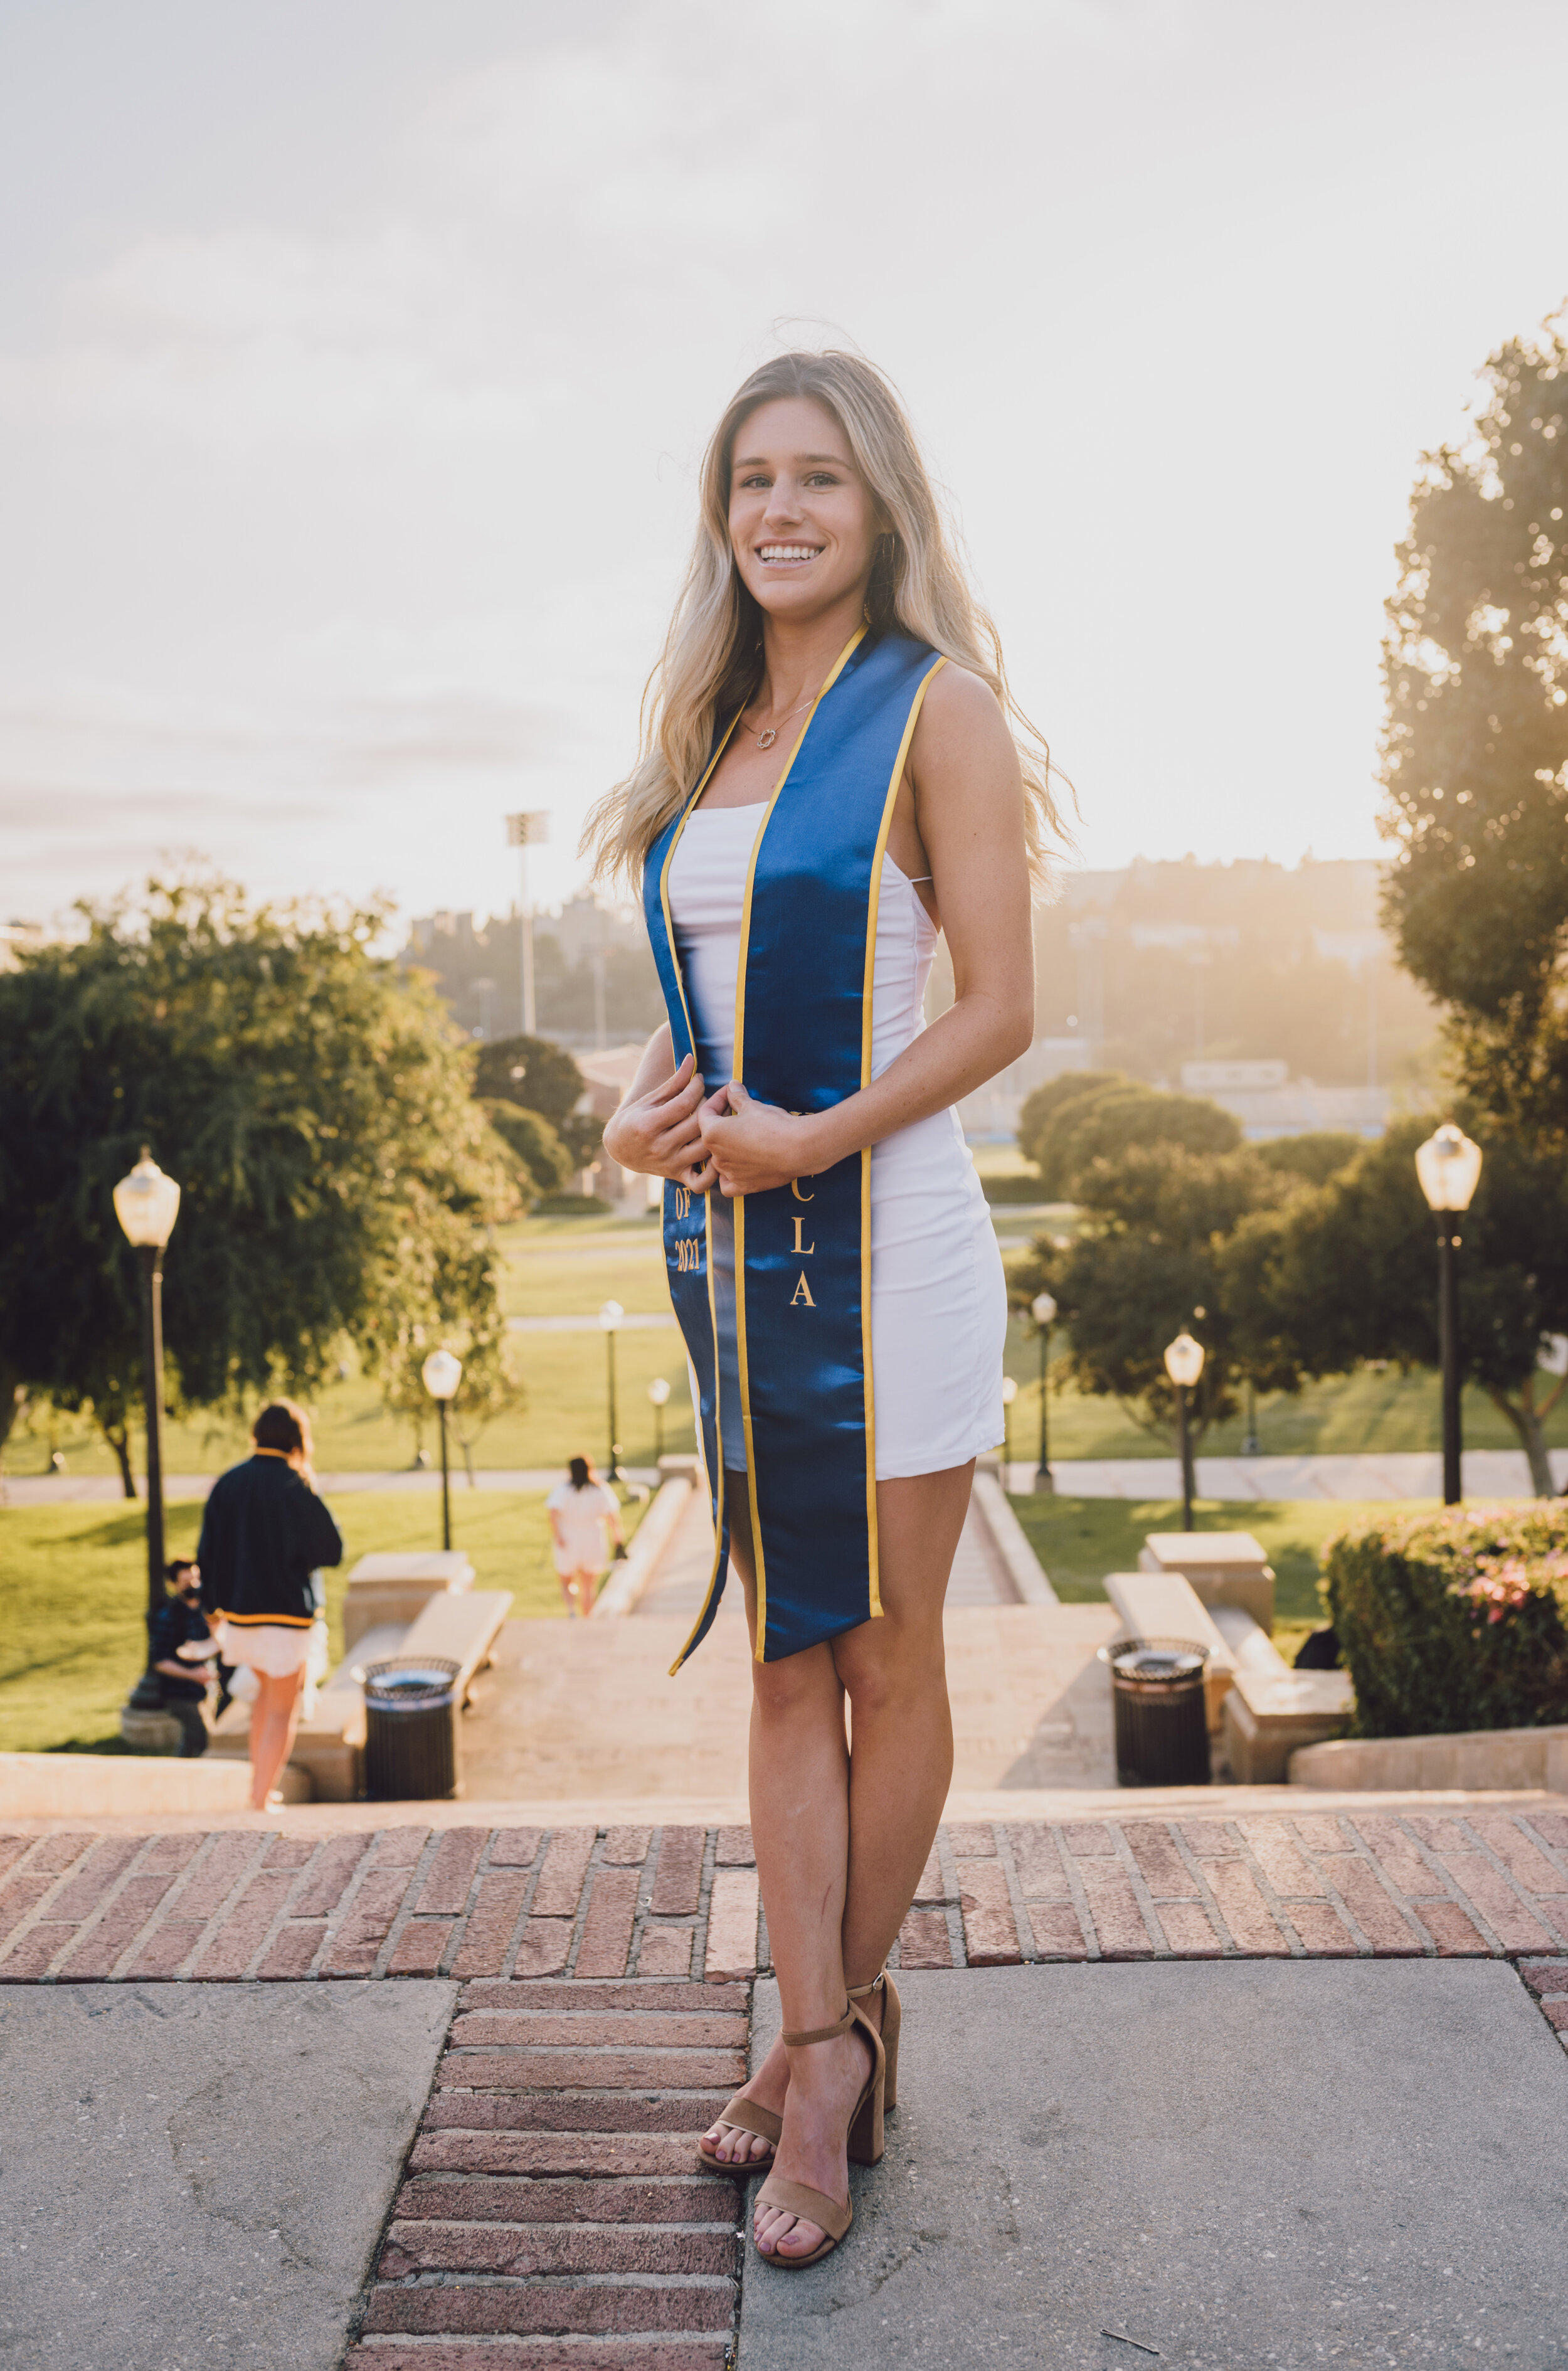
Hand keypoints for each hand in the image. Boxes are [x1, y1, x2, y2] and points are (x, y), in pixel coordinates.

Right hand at [602, 1050, 717, 1190]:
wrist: (621, 1149)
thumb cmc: (636, 1118)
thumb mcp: (650, 1099)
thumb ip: (674, 1083)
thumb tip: (692, 1059)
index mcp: (648, 1125)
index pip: (684, 1104)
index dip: (697, 1087)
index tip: (700, 1079)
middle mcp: (659, 1148)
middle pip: (698, 1124)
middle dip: (711, 1105)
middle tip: (716, 1096)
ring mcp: (670, 1164)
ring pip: (705, 1149)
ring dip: (718, 1132)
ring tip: (720, 1119)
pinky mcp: (677, 1177)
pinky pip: (702, 1182)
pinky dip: (714, 1172)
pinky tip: (717, 1153)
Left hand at [697, 1081, 818, 1198]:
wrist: (798, 1149)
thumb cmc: (773, 1125)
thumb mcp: (753, 1106)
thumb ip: (737, 1097)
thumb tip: (732, 1087)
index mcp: (712, 1133)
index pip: (705, 1113)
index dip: (717, 1098)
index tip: (730, 1092)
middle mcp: (716, 1156)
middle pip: (711, 1135)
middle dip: (723, 1121)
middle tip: (738, 1109)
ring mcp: (729, 1173)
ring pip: (719, 1159)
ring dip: (727, 1146)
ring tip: (743, 1136)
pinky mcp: (743, 1186)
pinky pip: (727, 1183)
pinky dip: (729, 1176)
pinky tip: (738, 1166)